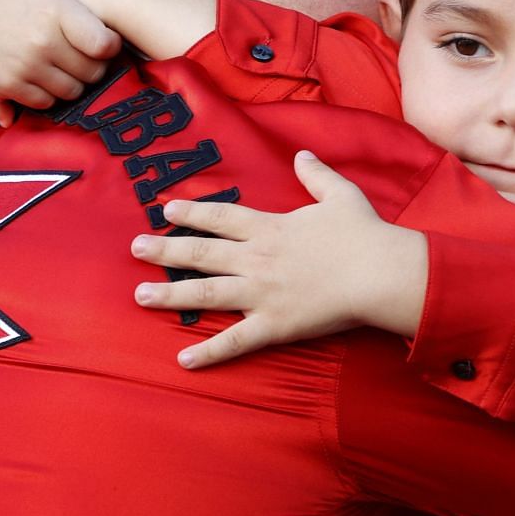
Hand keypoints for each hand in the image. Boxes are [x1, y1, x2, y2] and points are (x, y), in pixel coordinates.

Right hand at [0, 0, 121, 124]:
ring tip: (67, 66)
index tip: (104, 40)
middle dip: (94, 66)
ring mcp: (25, 65)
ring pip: (72, 91)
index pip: (105, 44)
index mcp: (56, 8)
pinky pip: (47, 102)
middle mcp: (42, 40)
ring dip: (74, 82)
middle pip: (93, 72)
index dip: (111, 45)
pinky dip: (49, 93)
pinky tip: (45, 76)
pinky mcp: (9, 86)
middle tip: (86, 56)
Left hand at [128, 151, 427, 367]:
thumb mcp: (341, 195)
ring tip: (140, 296)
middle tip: (135, 248)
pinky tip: (184, 360)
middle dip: (165, 250)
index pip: (221, 218)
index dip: (192, 213)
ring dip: (170, 295)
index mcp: (270, 228)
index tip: (166, 210)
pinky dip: (209, 353)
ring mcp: (261, 294)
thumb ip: (317, 175)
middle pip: (201, 253)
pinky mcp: (274, 325)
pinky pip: (235, 342)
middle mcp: (257, 259)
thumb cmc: (365, 234)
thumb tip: (302, 155)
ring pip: (205, 294)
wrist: (379, 273)